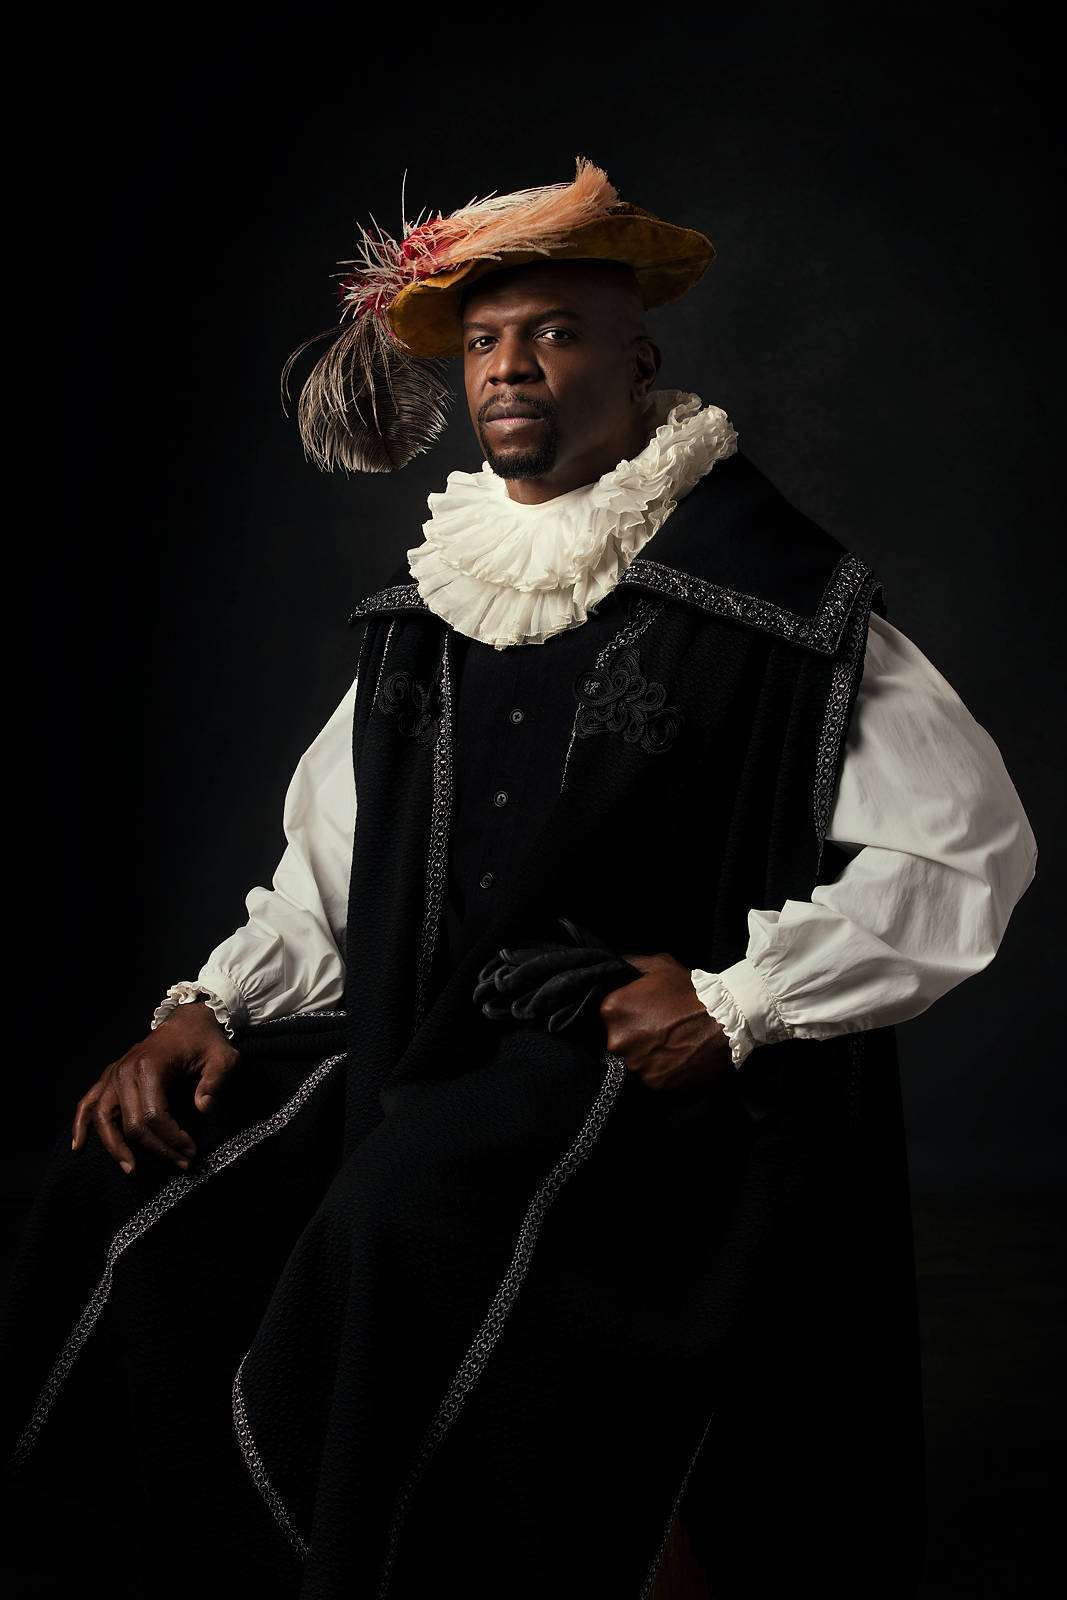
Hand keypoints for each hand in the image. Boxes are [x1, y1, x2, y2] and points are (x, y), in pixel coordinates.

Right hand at [71, 1000, 239, 1173]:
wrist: (189, 1021)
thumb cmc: (206, 1041)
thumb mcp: (223, 1058)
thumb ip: (216, 1081)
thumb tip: (204, 1108)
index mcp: (151, 1066)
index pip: (154, 1115)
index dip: (172, 1139)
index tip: (191, 1151)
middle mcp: (125, 1070)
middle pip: (132, 1123)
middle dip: (157, 1149)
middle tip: (180, 1163)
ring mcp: (114, 1074)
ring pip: (103, 1118)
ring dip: (115, 1147)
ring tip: (131, 1169)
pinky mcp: (110, 1077)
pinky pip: (87, 1102)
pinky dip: (80, 1124)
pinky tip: (79, 1146)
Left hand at [599, 951, 731, 1090]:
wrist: (724, 1018)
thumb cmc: (689, 990)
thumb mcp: (657, 965)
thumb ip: (628, 964)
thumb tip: (610, 965)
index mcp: (612, 1009)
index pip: (605, 1015)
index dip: (623, 1014)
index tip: (639, 1012)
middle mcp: (616, 1040)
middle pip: (615, 1040)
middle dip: (631, 1035)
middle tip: (655, 1027)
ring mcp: (634, 1064)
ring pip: (632, 1060)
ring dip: (644, 1054)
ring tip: (666, 1042)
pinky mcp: (652, 1083)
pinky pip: (649, 1076)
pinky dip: (659, 1069)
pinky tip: (673, 1055)